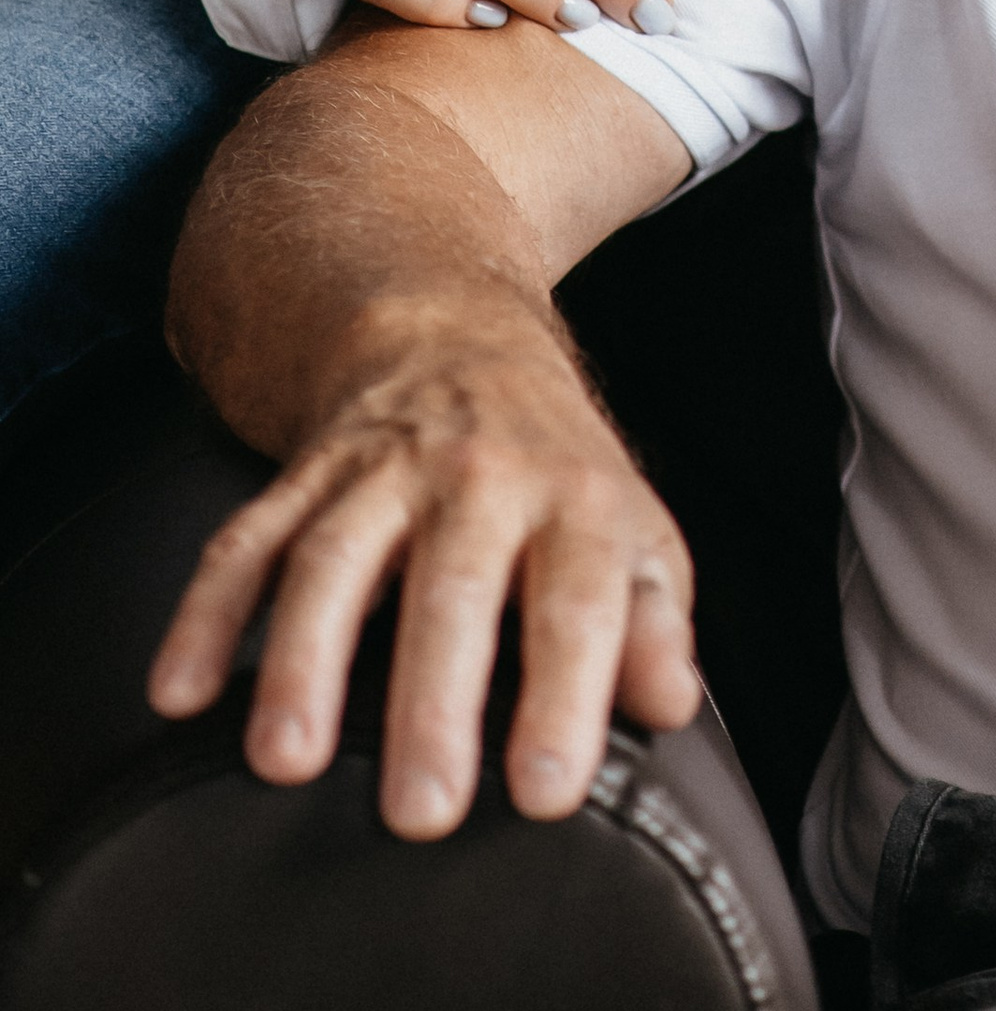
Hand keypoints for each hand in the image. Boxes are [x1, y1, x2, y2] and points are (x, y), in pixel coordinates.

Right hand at [148, 312, 697, 835]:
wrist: (452, 330)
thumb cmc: (552, 464)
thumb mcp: (628, 525)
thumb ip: (651, 620)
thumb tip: (670, 704)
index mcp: (574, 495)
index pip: (581, 599)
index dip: (570, 694)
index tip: (546, 792)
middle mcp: (479, 475)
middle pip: (452, 587)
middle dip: (433, 701)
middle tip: (419, 811)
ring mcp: (382, 470)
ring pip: (334, 558)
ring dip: (304, 659)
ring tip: (284, 760)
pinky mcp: (302, 474)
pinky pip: (247, 542)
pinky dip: (206, 614)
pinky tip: (179, 691)